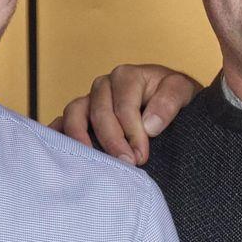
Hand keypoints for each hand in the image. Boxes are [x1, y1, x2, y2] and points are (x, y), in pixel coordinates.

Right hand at [53, 64, 201, 163]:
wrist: (169, 101)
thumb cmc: (174, 96)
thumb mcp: (182, 91)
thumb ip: (169, 102)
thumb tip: (149, 126)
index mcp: (126, 76)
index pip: (124, 107)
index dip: (132, 133)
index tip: (141, 156)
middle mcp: (103, 86)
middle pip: (99, 112)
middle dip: (112, 141)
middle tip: (127, 165)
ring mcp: (88, 100)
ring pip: (74, 114)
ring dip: (81, 139)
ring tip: (93, 162)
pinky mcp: (80, 116)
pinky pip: (61, 122)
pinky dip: (59, 135)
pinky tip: (63, 154)